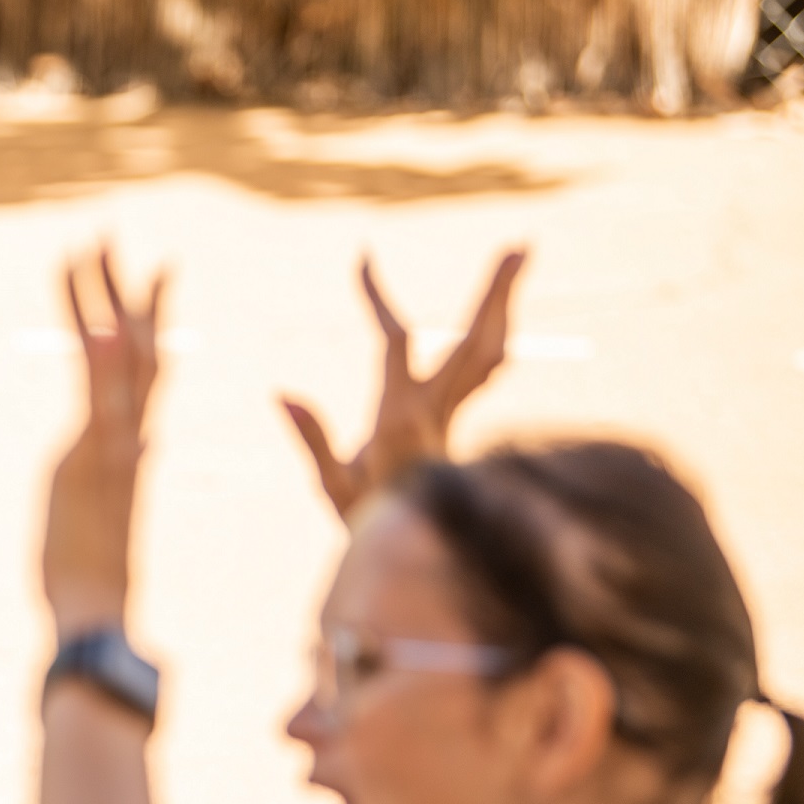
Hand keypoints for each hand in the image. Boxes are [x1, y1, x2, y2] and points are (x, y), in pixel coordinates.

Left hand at [44, 247, 164, 637]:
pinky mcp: (89, 459)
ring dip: (100, 298)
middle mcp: (127, 439)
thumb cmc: (90, 592)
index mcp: (129, 453)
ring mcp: (112, 445)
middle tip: (110, 236)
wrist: (96, 620)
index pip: (143, 377)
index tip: (148, 282)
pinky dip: (91, 348)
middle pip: (135, 349)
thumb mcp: (96, 528)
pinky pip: (94, 390)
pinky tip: (88, 309)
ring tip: (90, 243)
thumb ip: (115, 490)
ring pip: (115, 355)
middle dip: (123, 292)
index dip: (145, 327)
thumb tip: (138, 464)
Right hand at [280, 249, 525, 521]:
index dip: (381, 297)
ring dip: (503, 308)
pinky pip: (484, 373)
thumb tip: (283, 393)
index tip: (364, 260)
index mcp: (404, 417)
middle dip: (497, 294)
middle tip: (520, 246)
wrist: (416, 557)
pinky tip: (494, 321)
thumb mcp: (332, 487)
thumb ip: (313, 439)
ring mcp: (453, 417)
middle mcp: (439, 412)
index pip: (396, 343)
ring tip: (516, 260)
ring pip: (490, 354)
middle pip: (477, 342)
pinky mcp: (455, 424)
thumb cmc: (367, 524)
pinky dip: (491, 339)